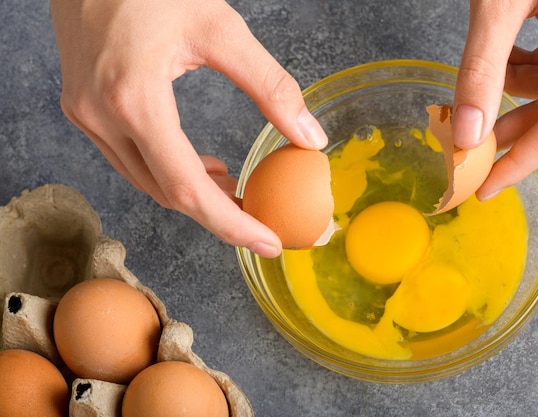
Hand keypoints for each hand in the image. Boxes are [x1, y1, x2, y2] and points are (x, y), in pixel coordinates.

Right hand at [50, 0, 327, 257]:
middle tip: (259, 214)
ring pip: (146, 183)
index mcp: (134, 99)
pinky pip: (130, 161)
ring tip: (234, 187)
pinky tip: (198, 164)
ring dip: (192, 194)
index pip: (188, 188)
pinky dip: (167, 172)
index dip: (232, 224)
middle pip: (167, 194)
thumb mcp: (221, 29)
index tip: (268, 242)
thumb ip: (271, 86)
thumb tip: (309, 137)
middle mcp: (101, 116)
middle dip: (218, 214)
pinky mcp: (83, 108)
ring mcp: (86, 115)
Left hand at [453, 0, 537, 199]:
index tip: (484, 189)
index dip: (517, 165)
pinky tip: (502, 57)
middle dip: (507, 130)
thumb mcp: (498, 4)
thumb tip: (468, 133)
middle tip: (467, 145)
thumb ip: (481, 68)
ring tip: (478, 85)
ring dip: (513, 92)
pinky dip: (526, 66)